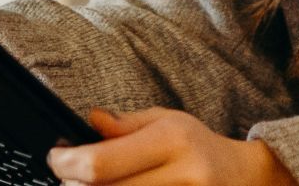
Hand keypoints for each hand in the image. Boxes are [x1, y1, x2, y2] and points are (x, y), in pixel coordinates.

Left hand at [46, 107, 296, 185]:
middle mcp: (181, 174)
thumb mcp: (166, 120)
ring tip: (90, 182)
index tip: (56, 157)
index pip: (102, 162)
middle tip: (66, 173)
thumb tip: (90, 121)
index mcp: (173, 140)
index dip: (67, 163)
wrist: (242, 177)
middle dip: (72, 183)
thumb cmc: (198, 146)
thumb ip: (126, 125)